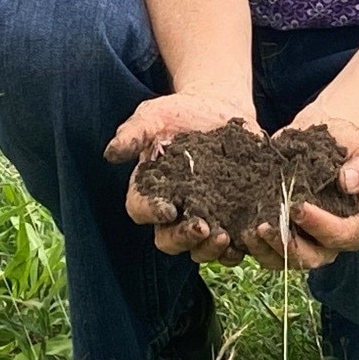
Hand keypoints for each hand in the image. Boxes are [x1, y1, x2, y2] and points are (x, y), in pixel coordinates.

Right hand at [106, 91, 259, 265]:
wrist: (217, 109)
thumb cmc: (178, 114)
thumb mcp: (153, 117)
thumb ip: (134, 134)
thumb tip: (111, 153)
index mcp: (150, 191)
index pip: (141, 210)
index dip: (151, 212)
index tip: (167, 208)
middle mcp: (175, 213)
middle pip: (169, 240)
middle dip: (183, 238)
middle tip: (201, 227)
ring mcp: (205, 219)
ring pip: (200, 250)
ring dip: (210, 250)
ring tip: (225, 237)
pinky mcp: (233, 219)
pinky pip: (233, 245)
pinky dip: (239, 247)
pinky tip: (247, 238)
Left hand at [242, 109, 358, 272]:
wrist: (322, 136)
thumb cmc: (349, 144)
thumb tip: (348, 182)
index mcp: (356, 225)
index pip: (344, 236)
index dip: (322, 226)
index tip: (299, 207)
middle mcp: (330, 241)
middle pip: (311, 257)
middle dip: (287, 245)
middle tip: (265, 225)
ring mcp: (304, 241)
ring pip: (285, 260)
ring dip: (265, 249)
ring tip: (249, 230)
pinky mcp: (281, 236)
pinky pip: (266, 252)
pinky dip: (253, 246)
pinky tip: (241, 229)